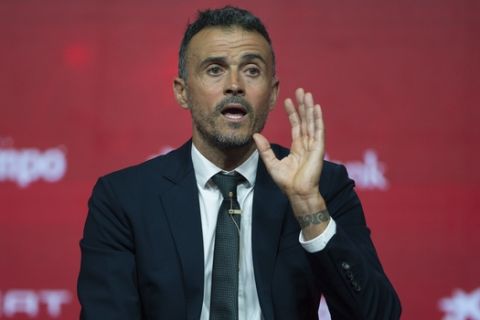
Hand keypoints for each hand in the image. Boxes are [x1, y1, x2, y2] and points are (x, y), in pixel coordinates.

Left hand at [253, 88, 328, 237]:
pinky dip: (318, 119)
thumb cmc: (286, 182)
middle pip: (305, 120)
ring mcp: (314, 146)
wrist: (297, 193)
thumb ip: (264, 148)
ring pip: (312, 122)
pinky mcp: (318, 149)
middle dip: (302, 105)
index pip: (296, 125)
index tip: (287, 100)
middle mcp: (306, 144)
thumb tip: (255, 135)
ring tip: (307, 94)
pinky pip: (319, 131)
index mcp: (297, 147)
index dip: (292, 112)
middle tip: (300, 90)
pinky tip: (316, 108)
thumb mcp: (271, 163)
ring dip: (310, 108)